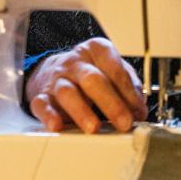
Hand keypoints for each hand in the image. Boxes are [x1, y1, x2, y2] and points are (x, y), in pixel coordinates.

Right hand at [26, 37, 147, 133]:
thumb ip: (129, 88)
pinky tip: (58, 125)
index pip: (113, 67)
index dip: (127, 90)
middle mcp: (75, 62)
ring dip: (82, 112)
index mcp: (96, 51)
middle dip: (110, 103)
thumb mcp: (113, 72)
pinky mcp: (41, 96)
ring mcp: (56, 78)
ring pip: (67, 92)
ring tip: (94, 128)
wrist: (55, 71)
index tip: (137, 111)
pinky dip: (49, 116)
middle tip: (124, 123)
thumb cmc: (91, 74)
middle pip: (92, 79)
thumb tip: (139, 111)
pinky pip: (42, 104)